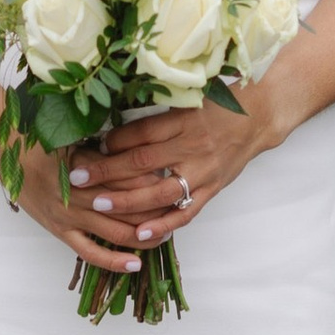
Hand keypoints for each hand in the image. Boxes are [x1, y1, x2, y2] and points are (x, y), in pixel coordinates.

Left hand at [65, 91, 270, 257]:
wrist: (258, 118)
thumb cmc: (217, 106)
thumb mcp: (186, 101)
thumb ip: (155, 117)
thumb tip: (112, 131)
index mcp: (183, 120)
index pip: (141, 133)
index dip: (113, 141)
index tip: (90, 147)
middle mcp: (192, 146)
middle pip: (143, 162)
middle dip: (107, 172)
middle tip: (76, 179)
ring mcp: (203, 171)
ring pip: (160, 192)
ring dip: (127, 201)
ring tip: (99, 206)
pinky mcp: (212, 189)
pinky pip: (186, 211)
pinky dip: (163, 225)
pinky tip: (140, 233)